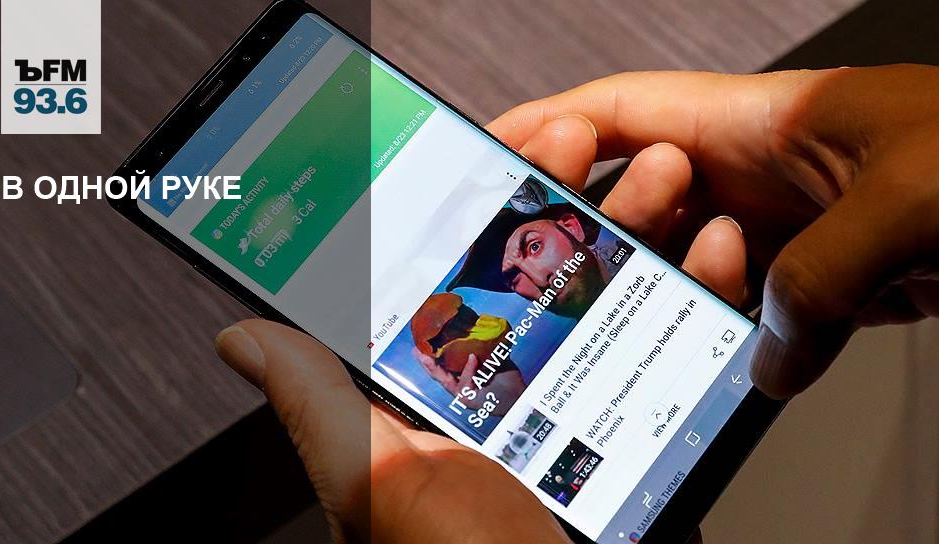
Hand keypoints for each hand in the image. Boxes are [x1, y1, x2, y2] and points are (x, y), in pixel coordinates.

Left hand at [214, 113, 735, 541]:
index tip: (510, 143)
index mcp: (440, 388)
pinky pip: (671, 346)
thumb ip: (319, 405)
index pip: (454, 266)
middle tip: (585, 144)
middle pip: (540, 266)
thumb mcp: (379, 482)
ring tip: (663, 181)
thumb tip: (243, 337)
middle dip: (568, 193)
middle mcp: (507, 386)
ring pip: (612, 291)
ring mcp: (577, 402)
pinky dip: (700, 294)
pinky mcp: (637, 424)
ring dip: (640, 225)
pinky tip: (712, 255)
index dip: (482, 196)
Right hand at [489, 65, 938, 397]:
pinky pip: (752, 316)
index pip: (621, 114)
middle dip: (607, 231)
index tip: (489, 167)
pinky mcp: (824, 283)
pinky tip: (749, 361)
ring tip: (704, 307)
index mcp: (764, 120)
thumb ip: (822, 280)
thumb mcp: (914, 198)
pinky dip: (742, 343)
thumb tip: (766, 360)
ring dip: (683, 298)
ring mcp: (789, 232)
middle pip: (641, 197)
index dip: (546, 133)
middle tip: (581, 265)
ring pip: (690, 268)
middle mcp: (762, 174)